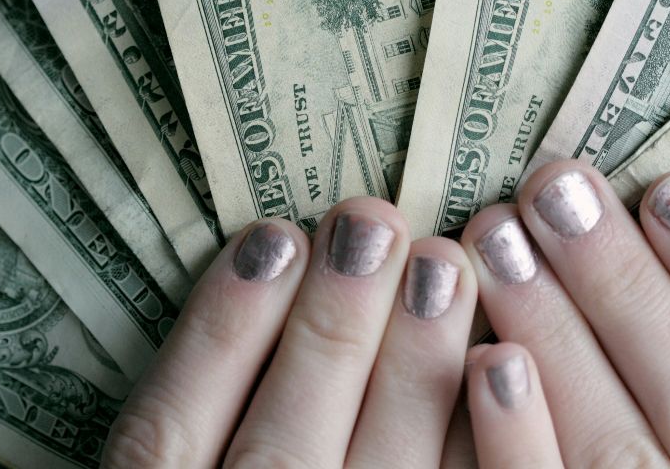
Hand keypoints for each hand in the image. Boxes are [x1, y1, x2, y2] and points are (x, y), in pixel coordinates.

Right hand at [101, 197, 485, 467]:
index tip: (273, 235)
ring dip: (409, 374)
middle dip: (329, 330)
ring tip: (440, 265)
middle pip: (281, 453)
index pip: (169, 438)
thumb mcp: (182, 465)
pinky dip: (477, 448)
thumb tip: (280, 254)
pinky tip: (501, 368)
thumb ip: (203, 397)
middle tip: (373, 225)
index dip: (222, 329)